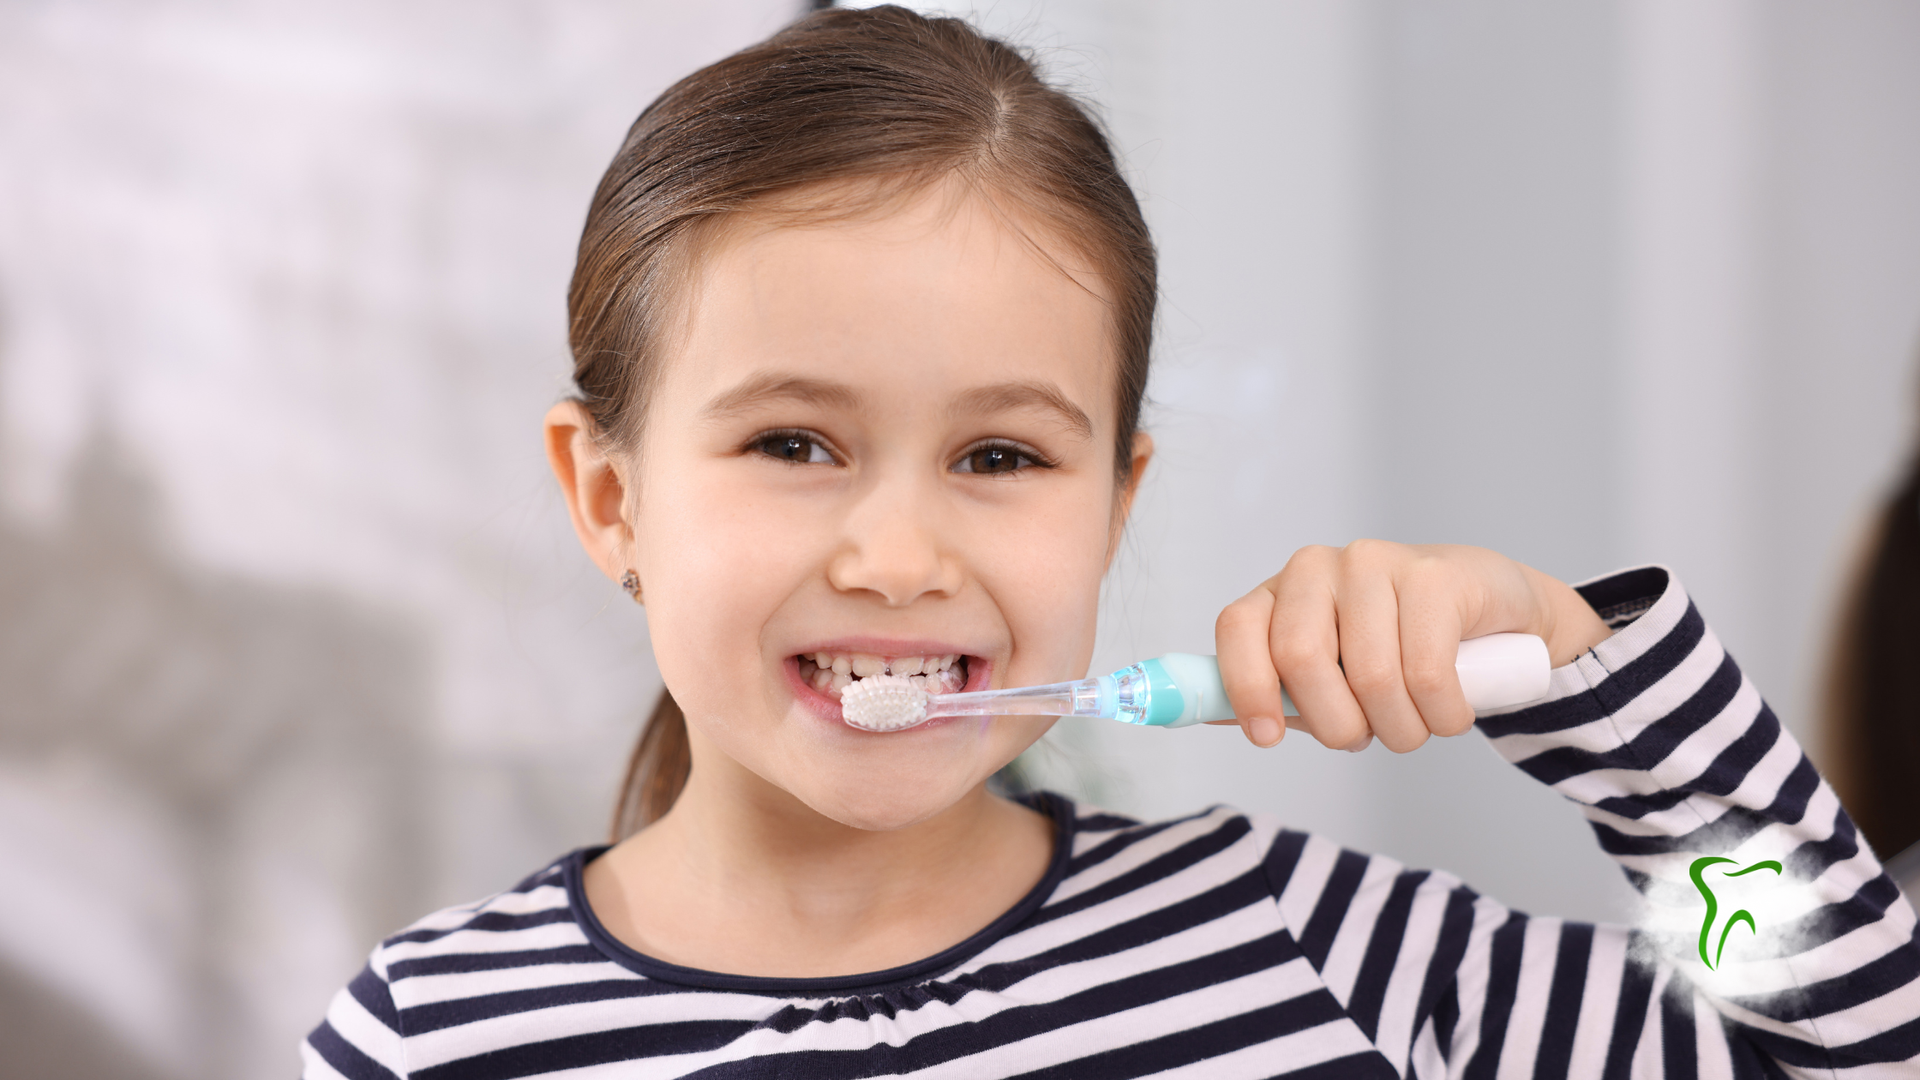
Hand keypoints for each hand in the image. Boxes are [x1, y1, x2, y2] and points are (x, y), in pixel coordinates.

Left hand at [1212, 541, 1611, 750]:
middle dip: (1338, 724)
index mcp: (1279, 593)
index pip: (1238, 629)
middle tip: (1366, 736)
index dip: (1246, 687)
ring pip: (1372, 677)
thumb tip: (1210, 715)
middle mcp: (1317, 568)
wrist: (1490, 615)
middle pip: (1301, 658)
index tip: (1268, 736)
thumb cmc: (1397, 650)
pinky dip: (1443, 716)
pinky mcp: (1433, 576)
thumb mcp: (1330, 675)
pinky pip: (1428, 674)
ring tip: (1414, 724)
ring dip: (1401, 730)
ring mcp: (1375, 564)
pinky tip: (1451, 710)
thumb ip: (1278, 693)